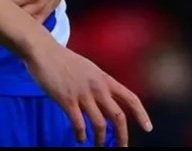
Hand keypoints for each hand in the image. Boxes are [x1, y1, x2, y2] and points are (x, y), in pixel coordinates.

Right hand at [24, 37, 151, 146]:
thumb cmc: (64, 60)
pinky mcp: (67, 100)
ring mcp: (83, 94)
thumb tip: (106, 100)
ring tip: (98, 145)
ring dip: (100, 139)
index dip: (141, 114)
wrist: (44, 51)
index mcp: (105, 79)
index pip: (130, 98)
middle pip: (118, 116)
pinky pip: (79, 124)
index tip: (148, 128)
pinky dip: (81, 135)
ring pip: (100, 124)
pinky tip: (80, 139)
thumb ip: (99, 84)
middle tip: (121, 147)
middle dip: (122, 136)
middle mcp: (98, 87)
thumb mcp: (89, 69)